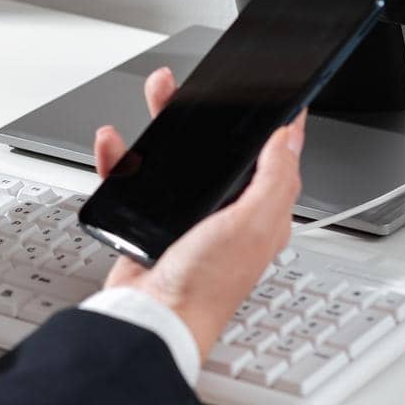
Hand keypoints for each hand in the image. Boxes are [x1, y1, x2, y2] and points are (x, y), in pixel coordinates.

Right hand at [93, 68, 305, 361]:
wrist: (151, 317)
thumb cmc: (206, 286)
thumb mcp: (253, 226)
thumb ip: (274, 180)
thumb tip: (289, 138)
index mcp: (259, 212)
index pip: (275, 159)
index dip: (276, 127)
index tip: (276, 95)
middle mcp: (225, 212)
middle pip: (218, 149)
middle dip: (207, 114)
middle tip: (197, 86)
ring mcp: (186, 214)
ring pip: (175, 156)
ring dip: (163, 123)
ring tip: (156, 94)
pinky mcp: (149, 220)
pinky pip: (135, 178)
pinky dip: (123, 158)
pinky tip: (116, 143)